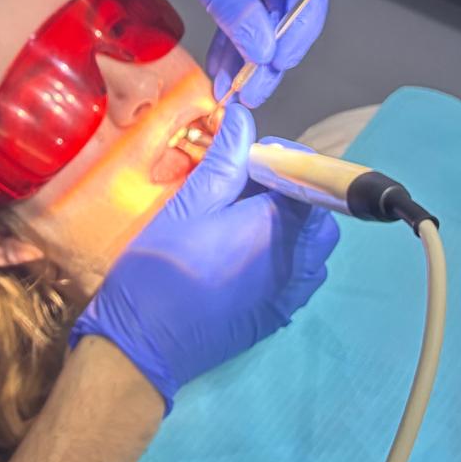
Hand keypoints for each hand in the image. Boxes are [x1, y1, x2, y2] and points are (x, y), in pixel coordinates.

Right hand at [68, 104, 339, 410]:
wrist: (145, 343)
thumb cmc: (161, 267)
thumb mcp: (188, 204)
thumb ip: (224, 160)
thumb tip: (243, 117)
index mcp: (278, 226)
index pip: (307, 179)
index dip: (281, 161)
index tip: (245, 158)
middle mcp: (298, 260)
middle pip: (316, 214)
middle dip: (288, 193)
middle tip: (241, 186)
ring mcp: (291, 293)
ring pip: (310, 247)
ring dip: (288, 226)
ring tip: (240, 220)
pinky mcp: (278, 314)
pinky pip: (297, 275)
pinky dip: (281, 256)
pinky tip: (241, 254)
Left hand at [93, 0, 326, 106]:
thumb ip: (236, 6)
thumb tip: (263, 48)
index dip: (299, 26)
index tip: (279, 60)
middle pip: (288, 5)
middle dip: (272, 50)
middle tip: (256, 88)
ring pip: (262, 15)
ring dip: (250, 53)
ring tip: (236, 89)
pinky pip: (239, 13)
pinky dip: (232, 41)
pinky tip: (225, 67)